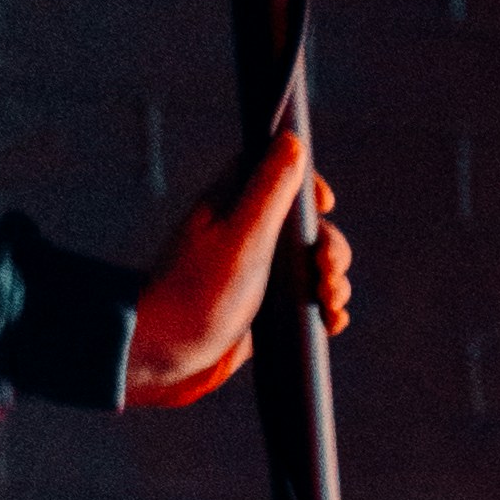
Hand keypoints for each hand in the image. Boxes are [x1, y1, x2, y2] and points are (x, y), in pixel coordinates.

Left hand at [124, 125, 350, 404]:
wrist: (165, 357)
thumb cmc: (197, 294)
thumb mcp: (242, 237)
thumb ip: (269, 190)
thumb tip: (293, 142)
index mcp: (233, 207)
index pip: (276, 172)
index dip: (307, 183)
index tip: (325, 205)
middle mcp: (245, 236)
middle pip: (306, 226)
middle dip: (331, 246)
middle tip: (328, 270)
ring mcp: (256, 275)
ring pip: (312, 266)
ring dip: (334, 281)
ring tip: (330, 303)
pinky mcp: (264, 312)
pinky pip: (307, 301)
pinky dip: (326, 309)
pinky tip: (331, 322)